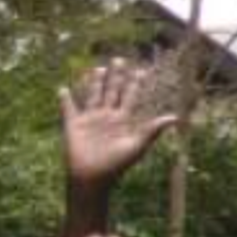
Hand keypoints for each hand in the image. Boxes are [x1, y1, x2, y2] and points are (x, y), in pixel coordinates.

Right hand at [60, 58, 181, 187]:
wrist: (93, 177)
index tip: (142, 70)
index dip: (136, 84)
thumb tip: (175, 118)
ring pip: (93, 95)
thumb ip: (153, 130)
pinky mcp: (73, 125)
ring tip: (97, 68)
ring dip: (95, 82)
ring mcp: (90, 119)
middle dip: (116, 76)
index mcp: (123, 119)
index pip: (131, 96)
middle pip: (112, 91)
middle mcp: (107, 116)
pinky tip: (62, 89)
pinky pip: (69, 109)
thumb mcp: (137, 145)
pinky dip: (65, 100)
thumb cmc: (117, 164)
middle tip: (120, 59)